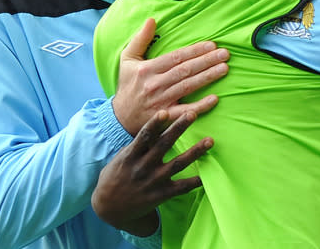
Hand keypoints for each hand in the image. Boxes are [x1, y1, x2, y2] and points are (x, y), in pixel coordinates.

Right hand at [92, 110, 211, 235]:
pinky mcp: (161, 195)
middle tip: (192, 114)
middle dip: (179, 128)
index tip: (165, 111)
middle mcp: (143, 166)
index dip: (155, 123)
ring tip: (209, 140)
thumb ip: (137, 144)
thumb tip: (153, 127)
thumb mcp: (121, 157)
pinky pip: (181, 188)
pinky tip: (206, 175)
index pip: (145, 136)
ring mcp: (153, 181)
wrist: (110, 207)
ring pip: (178, 164)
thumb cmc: (114, 176)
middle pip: (164, 144)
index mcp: (131, 155)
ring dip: (195, 151)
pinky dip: (194, 182)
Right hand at [113, 18, 228, 134]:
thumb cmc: (128, 84)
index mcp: (146, 69)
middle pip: (185, 70)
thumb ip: (140, 39)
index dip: (194, 50)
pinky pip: (185, 111)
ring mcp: (161, 101)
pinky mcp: (166, 117)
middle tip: (225, 54)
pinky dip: (200, 106)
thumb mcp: (127, 59)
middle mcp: (154, 84)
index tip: (211, 44)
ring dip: (207, 77)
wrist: (120, 116)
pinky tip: (215, 98)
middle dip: (206, 61)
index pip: (175, 57)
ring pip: (188, 87)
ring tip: (224, 68)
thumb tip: (152, 20)